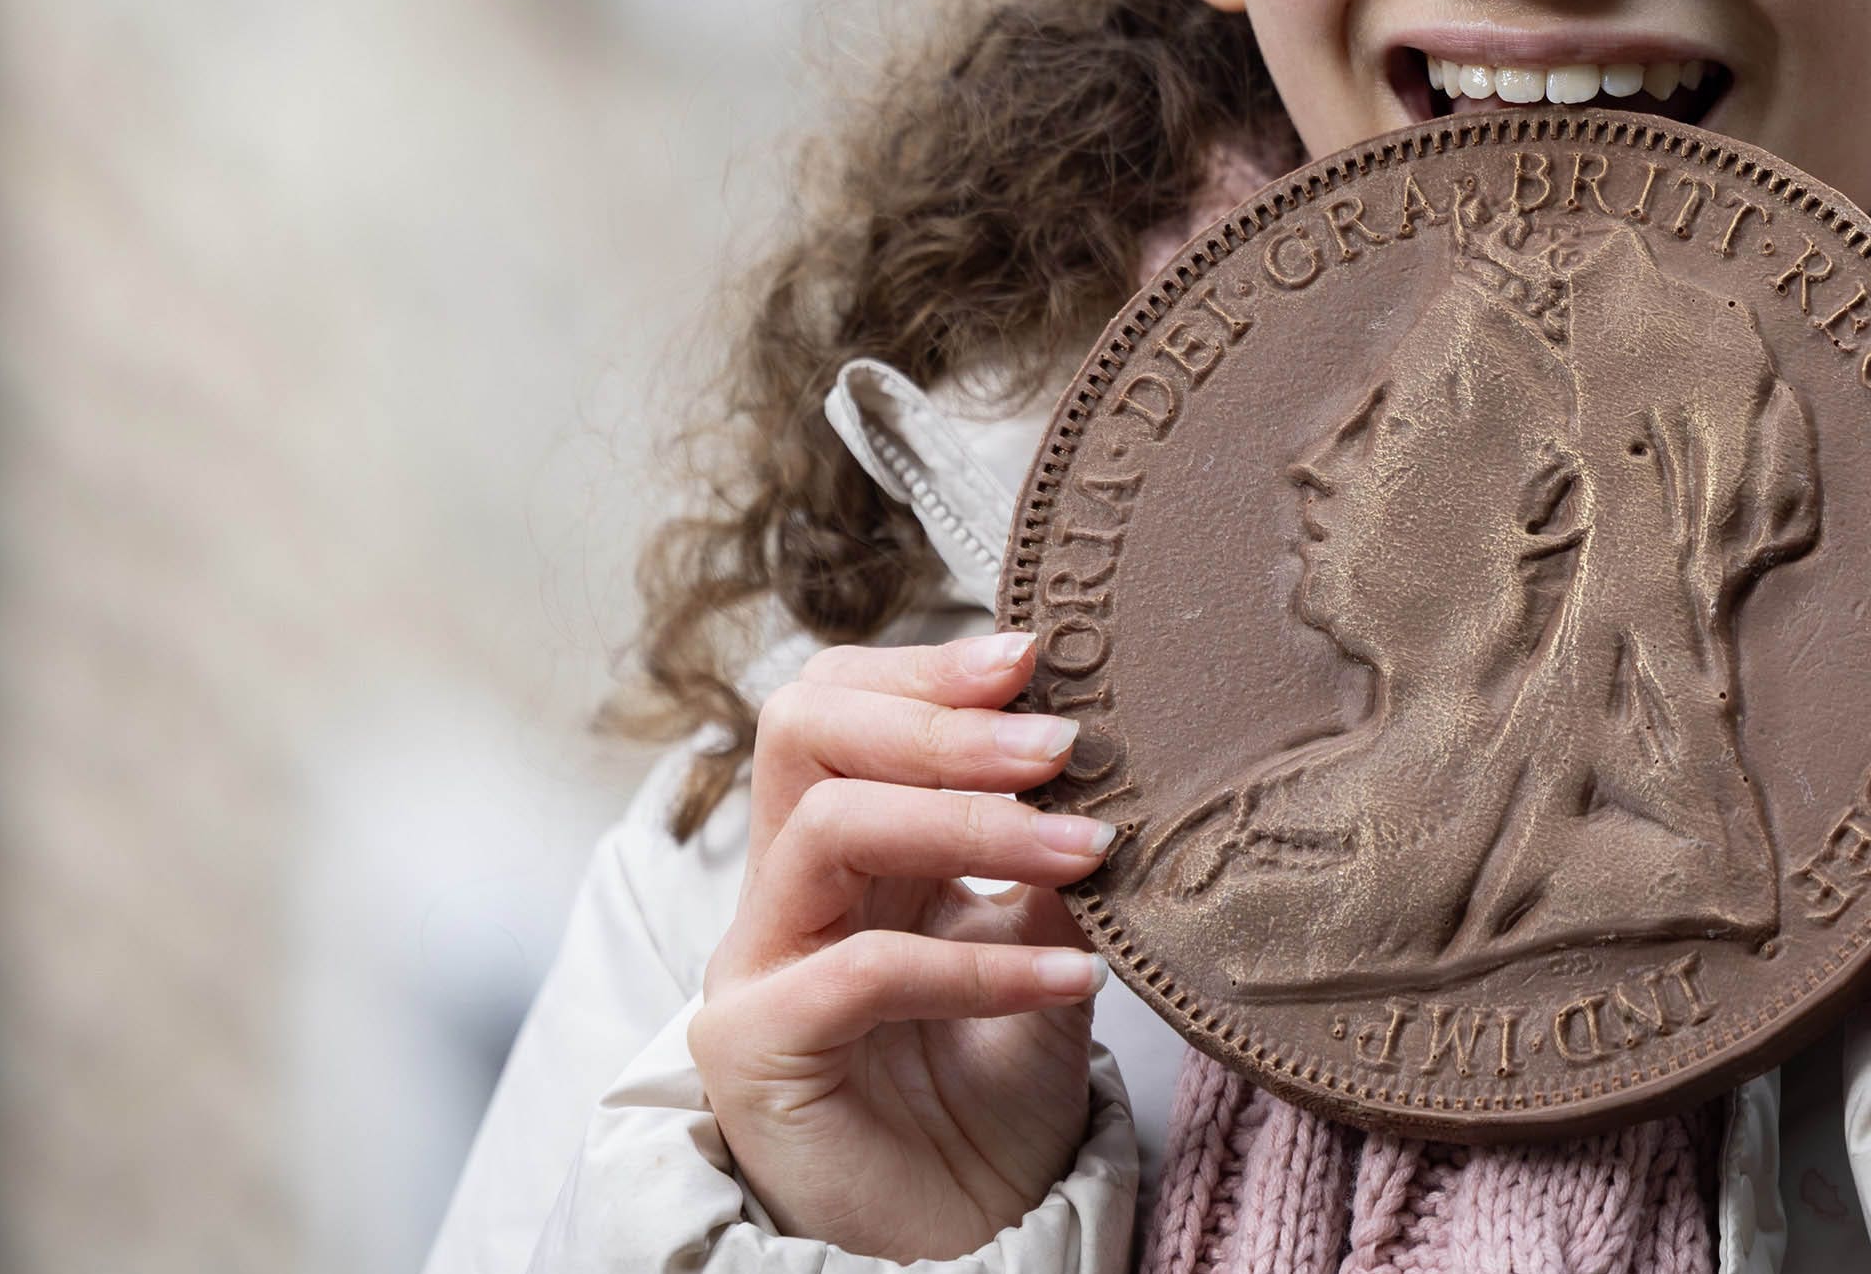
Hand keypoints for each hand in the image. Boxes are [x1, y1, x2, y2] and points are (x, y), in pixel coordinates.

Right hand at [690, 633, 1114, 1258]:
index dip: (925, 667)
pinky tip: (1075, 973)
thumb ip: (1057, 872)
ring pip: (829, 828)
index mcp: (847, 847)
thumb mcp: (1048, 960)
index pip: (840, 704)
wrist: (961, 1246)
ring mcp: (756, 966)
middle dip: (940, 720)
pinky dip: (979, 961)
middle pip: (806, 729)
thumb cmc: (990, 1105)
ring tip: (1088, 849)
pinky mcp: (755, 1048)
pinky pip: (861, 969)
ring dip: (972, 823)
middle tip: (1062, 743)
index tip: (1035, 655)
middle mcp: (787, 892)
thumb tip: (1116, 773)